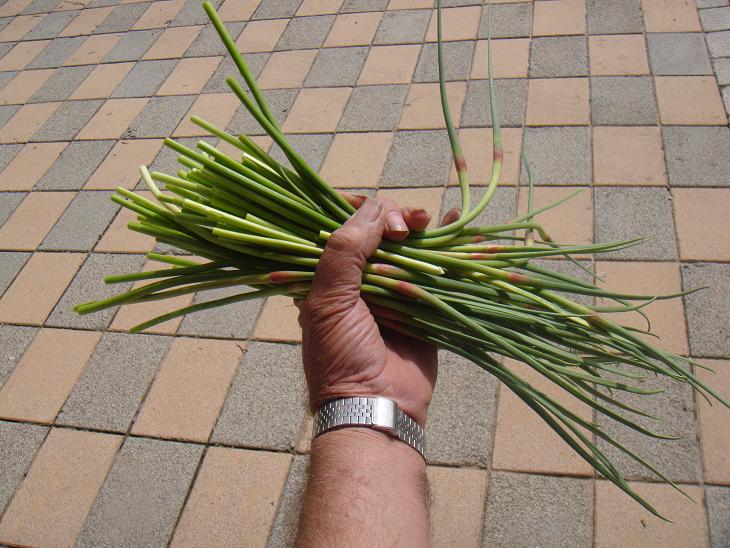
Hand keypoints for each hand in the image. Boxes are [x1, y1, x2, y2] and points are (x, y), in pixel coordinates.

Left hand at [298, 195, 459, 424]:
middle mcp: (362, 280)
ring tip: (429, 221)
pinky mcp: (423, 305)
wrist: (376, 406)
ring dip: (420, 226)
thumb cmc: (341, 355)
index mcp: (331, 278)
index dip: (362, 212)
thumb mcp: (329, 300)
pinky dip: (447, 245)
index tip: (378, 215)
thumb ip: (344, 252)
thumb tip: (374, 207)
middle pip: (380, 232)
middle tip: (406, 227)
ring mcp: (394, 292)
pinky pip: (435, 270)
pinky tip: (455, 220)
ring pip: (409, 246)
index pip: (344, 228)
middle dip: (395, 218)